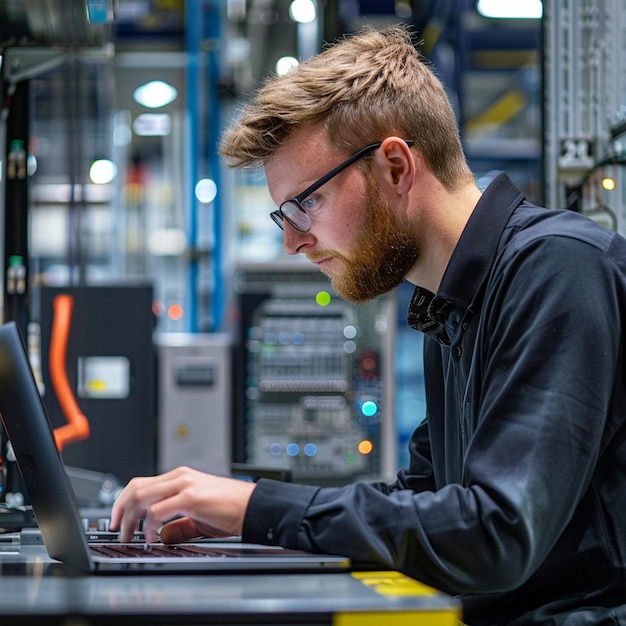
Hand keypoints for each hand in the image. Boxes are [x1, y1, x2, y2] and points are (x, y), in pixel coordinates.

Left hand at [109, 466, 255, 542]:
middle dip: (119, 510)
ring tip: (130, 535)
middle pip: (136, 487)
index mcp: (182, 477)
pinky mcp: (191, 497)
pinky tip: (152, 537)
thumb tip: (162, 535)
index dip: (123, 501)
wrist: (254, 507)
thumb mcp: (200, 517)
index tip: (117, 519)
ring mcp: (185, 485)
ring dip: (129, 519)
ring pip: (141, 496)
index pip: (142, 483)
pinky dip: (149, 526)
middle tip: (116, 529)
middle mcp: (180, 477)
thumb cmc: (233, 509)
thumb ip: (179, 525)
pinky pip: (158, 510)